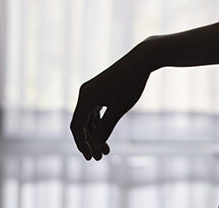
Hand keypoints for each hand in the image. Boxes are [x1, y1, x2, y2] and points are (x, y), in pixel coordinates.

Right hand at [70, 43, 151, 160]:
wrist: (141, 60)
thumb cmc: (131, 83)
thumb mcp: (119, 109)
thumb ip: (106, 127)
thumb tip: (95, 145)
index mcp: (86, 97)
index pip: (77, 126)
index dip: (82, 143)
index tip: (90, 157)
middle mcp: (85, 93)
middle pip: (82, 123)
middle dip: (89, 141)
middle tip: (98, 158)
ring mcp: (92, 91)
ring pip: (89, 118)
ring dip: (95, 134)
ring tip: (105, 151)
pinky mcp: (100, 89)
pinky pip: (95, 110)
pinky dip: (100, 123)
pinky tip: (106, 135)